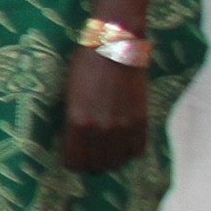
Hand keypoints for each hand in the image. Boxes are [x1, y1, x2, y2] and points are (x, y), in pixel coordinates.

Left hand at [59, 44, 151, 173]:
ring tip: (104, 151)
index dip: (71, 161)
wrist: (115, 45)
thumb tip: (73, 141)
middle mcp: (102, 129)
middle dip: (90, 163)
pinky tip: (122, 144)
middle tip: (87, 155)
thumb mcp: (69, 95)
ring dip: (110, 160)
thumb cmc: (84, 65)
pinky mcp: (142, 120)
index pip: (74, 161)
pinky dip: (128, 151)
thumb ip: (72, 120)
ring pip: (118, 162)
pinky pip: (137, 149)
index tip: (70, 156)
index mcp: (78, 121)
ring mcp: (124, 126)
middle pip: (96, 165)